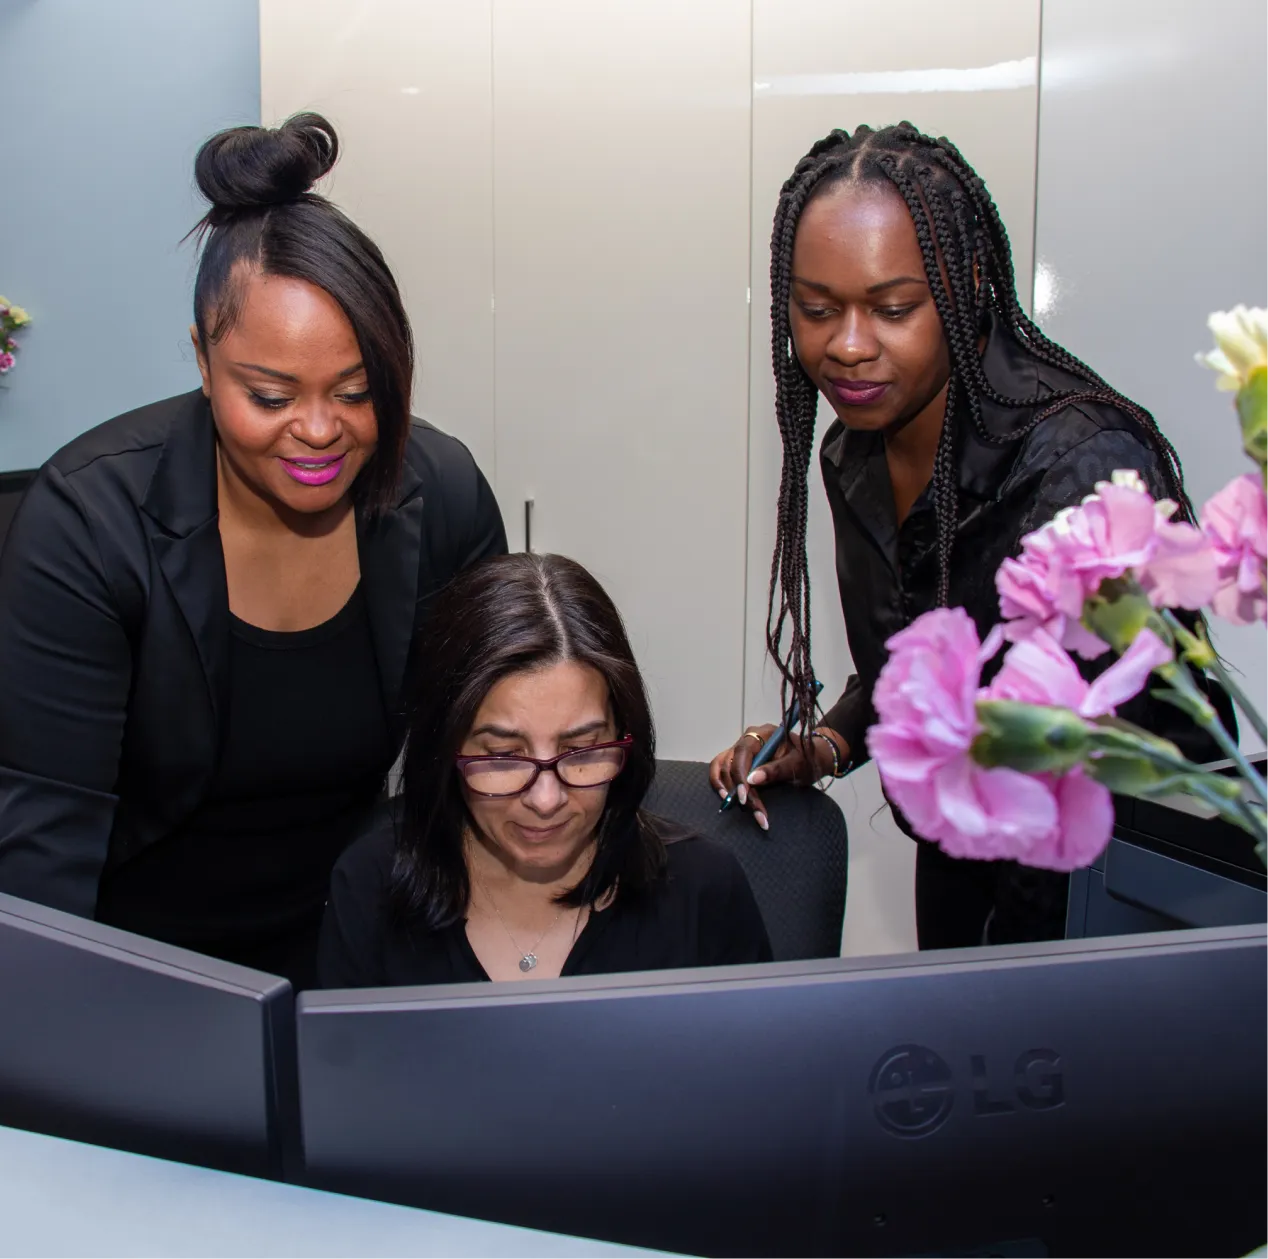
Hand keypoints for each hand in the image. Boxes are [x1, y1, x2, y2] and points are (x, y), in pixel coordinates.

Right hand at [707, 724, 846, 830]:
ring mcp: (741, 749)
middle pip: (731, 762)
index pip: (742, 752)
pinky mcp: (738, 761)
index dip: (740, 775)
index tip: (745, 796)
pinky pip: (721, 769)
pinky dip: (720, 784)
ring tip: (739, 806)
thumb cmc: (807, 759)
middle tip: (753, 810)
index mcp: (762, 733)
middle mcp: (748, 739)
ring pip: (722, 767)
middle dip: (739, 789)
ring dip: (727, 788)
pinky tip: (727, 798)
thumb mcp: (798, 764)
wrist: (812, 758)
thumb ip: (776, 770)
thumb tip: (752, 780)